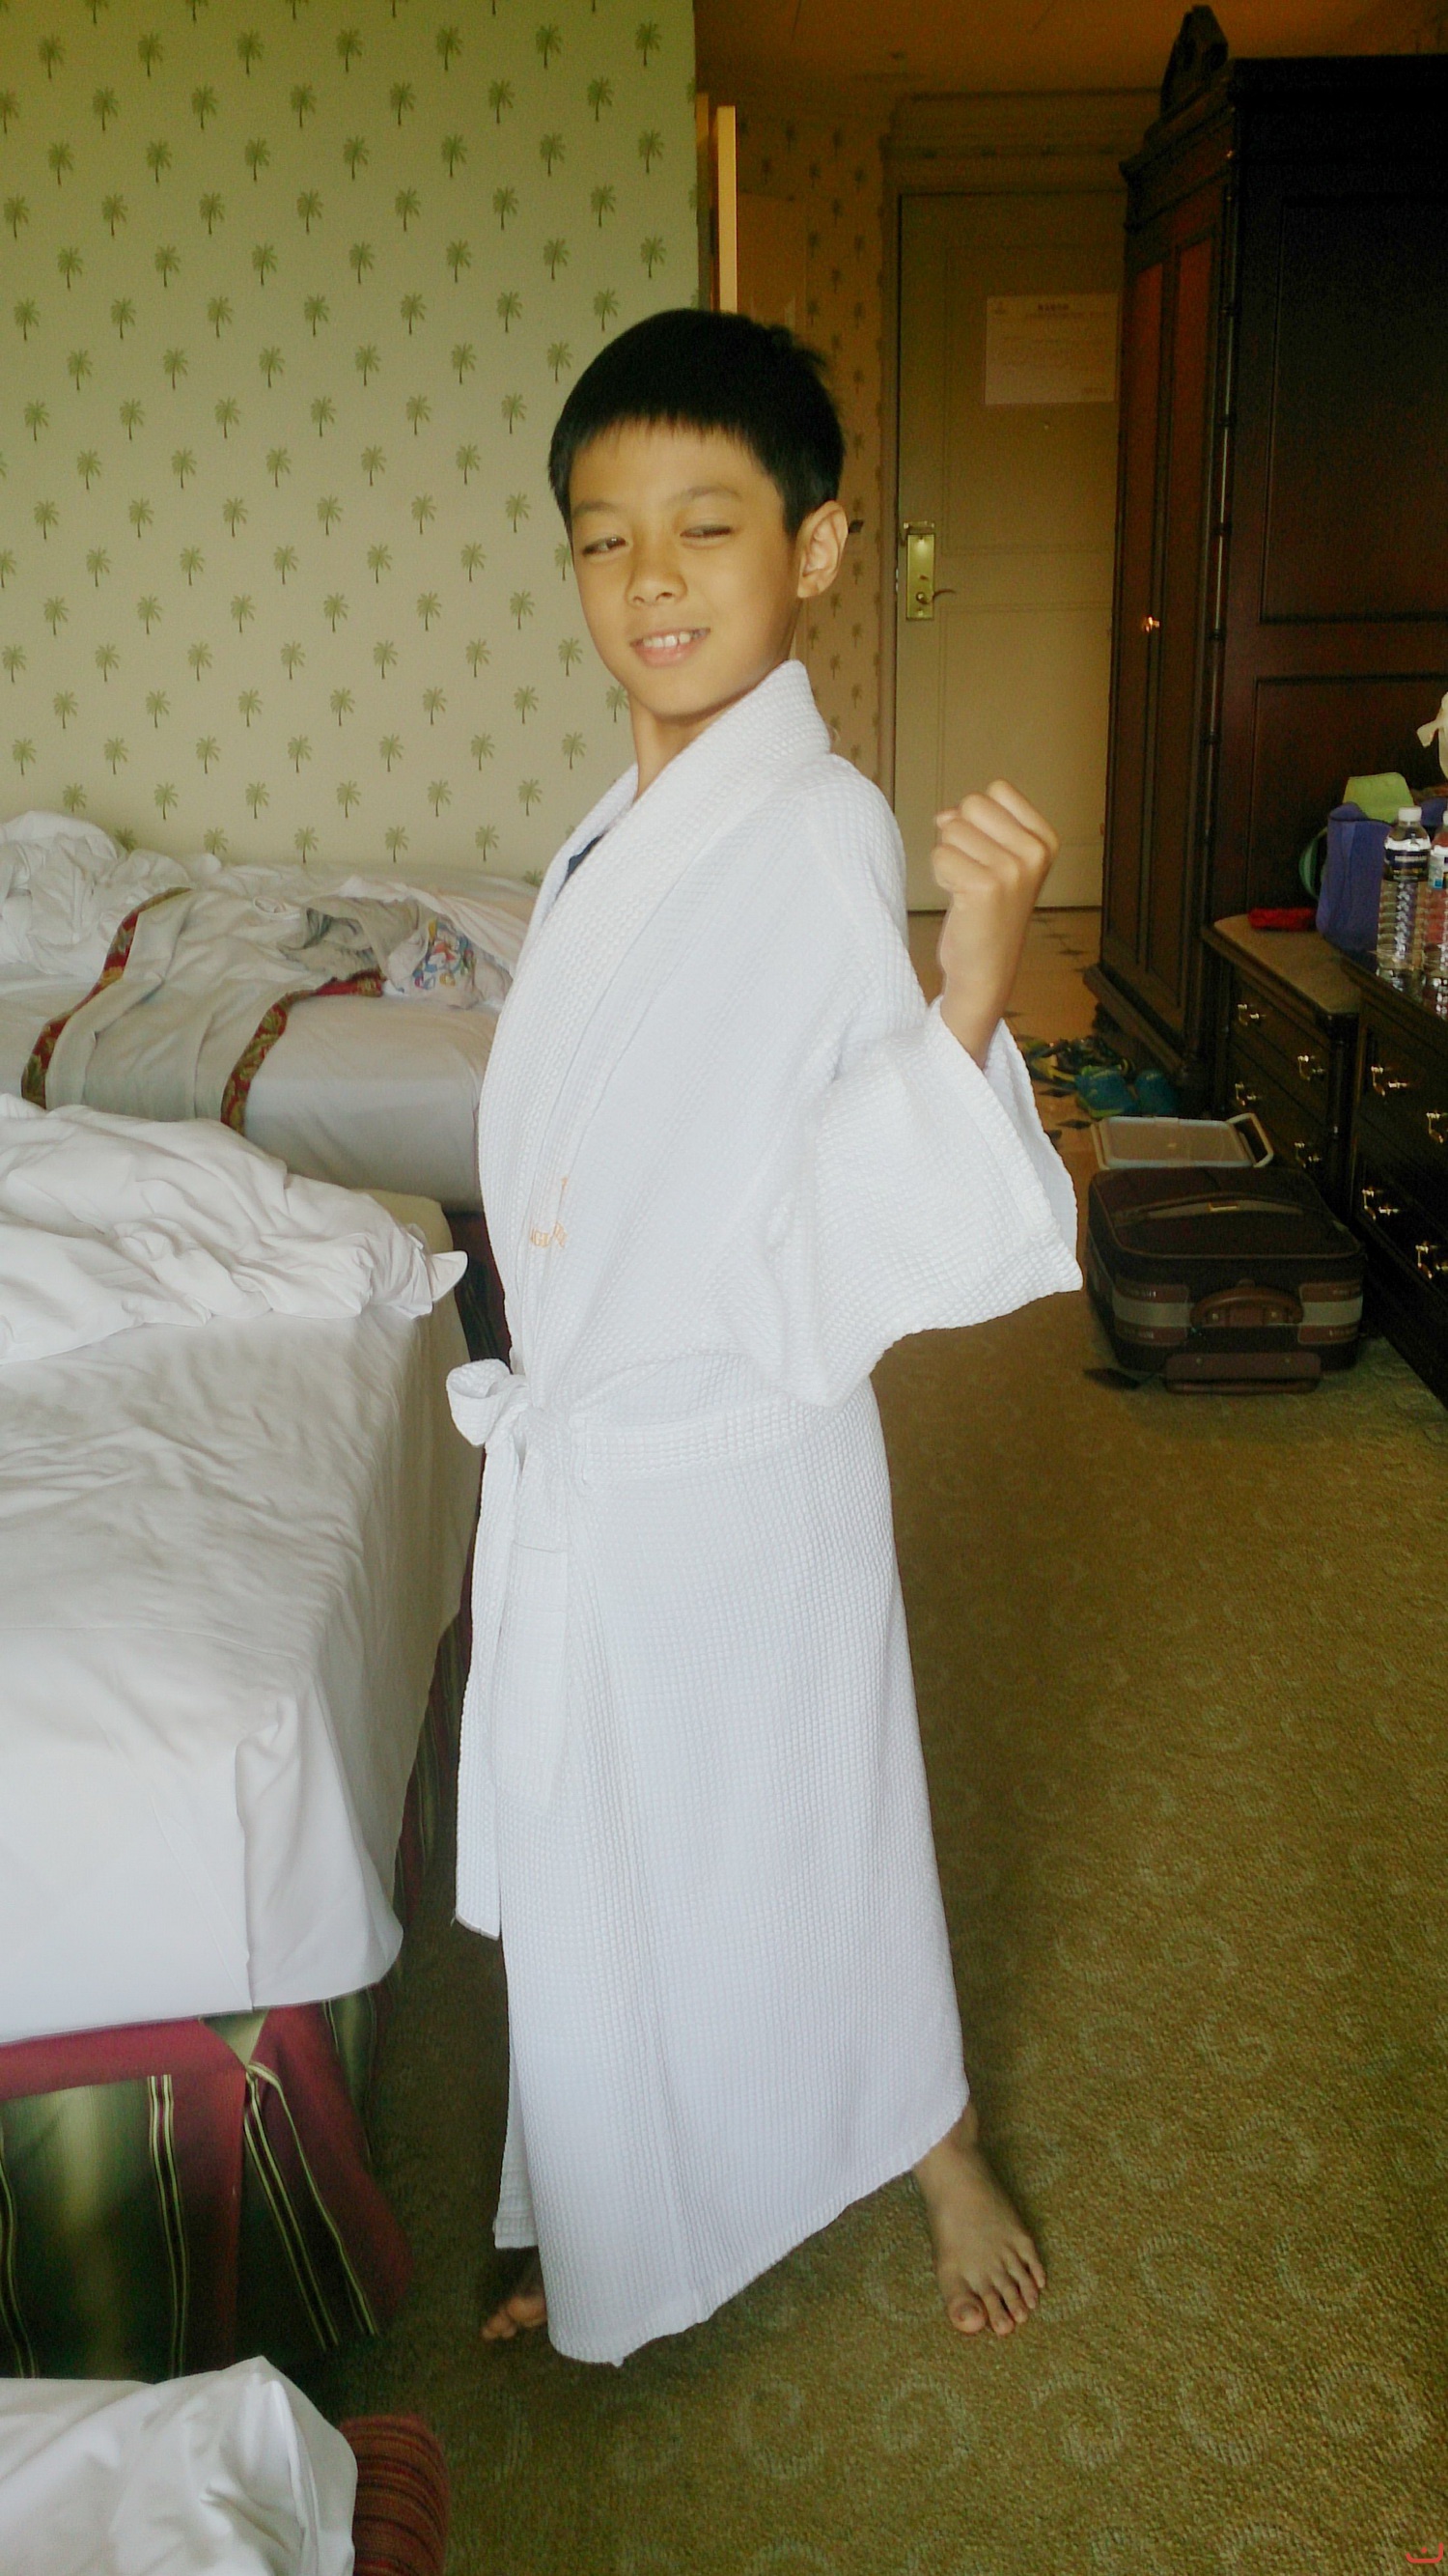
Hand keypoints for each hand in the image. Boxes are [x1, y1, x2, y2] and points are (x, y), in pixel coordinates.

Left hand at [930, 780, 1057, 1064]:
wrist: (987, 970)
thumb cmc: (988, 913)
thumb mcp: (997, 859)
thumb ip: (976, 826)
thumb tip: (945, 815)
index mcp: (1045, 840)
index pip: (997, 789)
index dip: (979, 817)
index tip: (989, 853)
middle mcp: (1034, 852)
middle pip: (971, 804)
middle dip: (960, 834)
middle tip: (973, 872)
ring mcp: (1012, 870)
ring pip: (950, 829)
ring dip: (948, 857)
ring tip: (966, 887)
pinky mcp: (984, 888)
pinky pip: (940, 855)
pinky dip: (940, 875)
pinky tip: (958, 899)